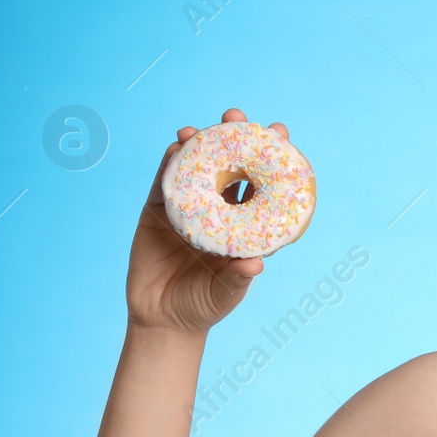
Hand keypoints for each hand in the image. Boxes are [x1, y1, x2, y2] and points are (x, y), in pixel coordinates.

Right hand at [125, 107, 290, 335]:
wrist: (162, 320)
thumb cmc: (204, 307)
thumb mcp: (226, 294)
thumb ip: (238, 278)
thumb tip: (256, 264)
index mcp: (243, 225)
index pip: (261, 186)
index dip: (270, 160)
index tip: (280, 133)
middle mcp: (218, 212)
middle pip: (229, 167)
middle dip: (233, 139)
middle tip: (236, 116)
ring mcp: (187, 209)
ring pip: (195, 169)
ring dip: (198, 145)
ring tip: (200, 129)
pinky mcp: (157, 213)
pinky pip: (164, 183)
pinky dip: (169, 164)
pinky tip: (175, 146)